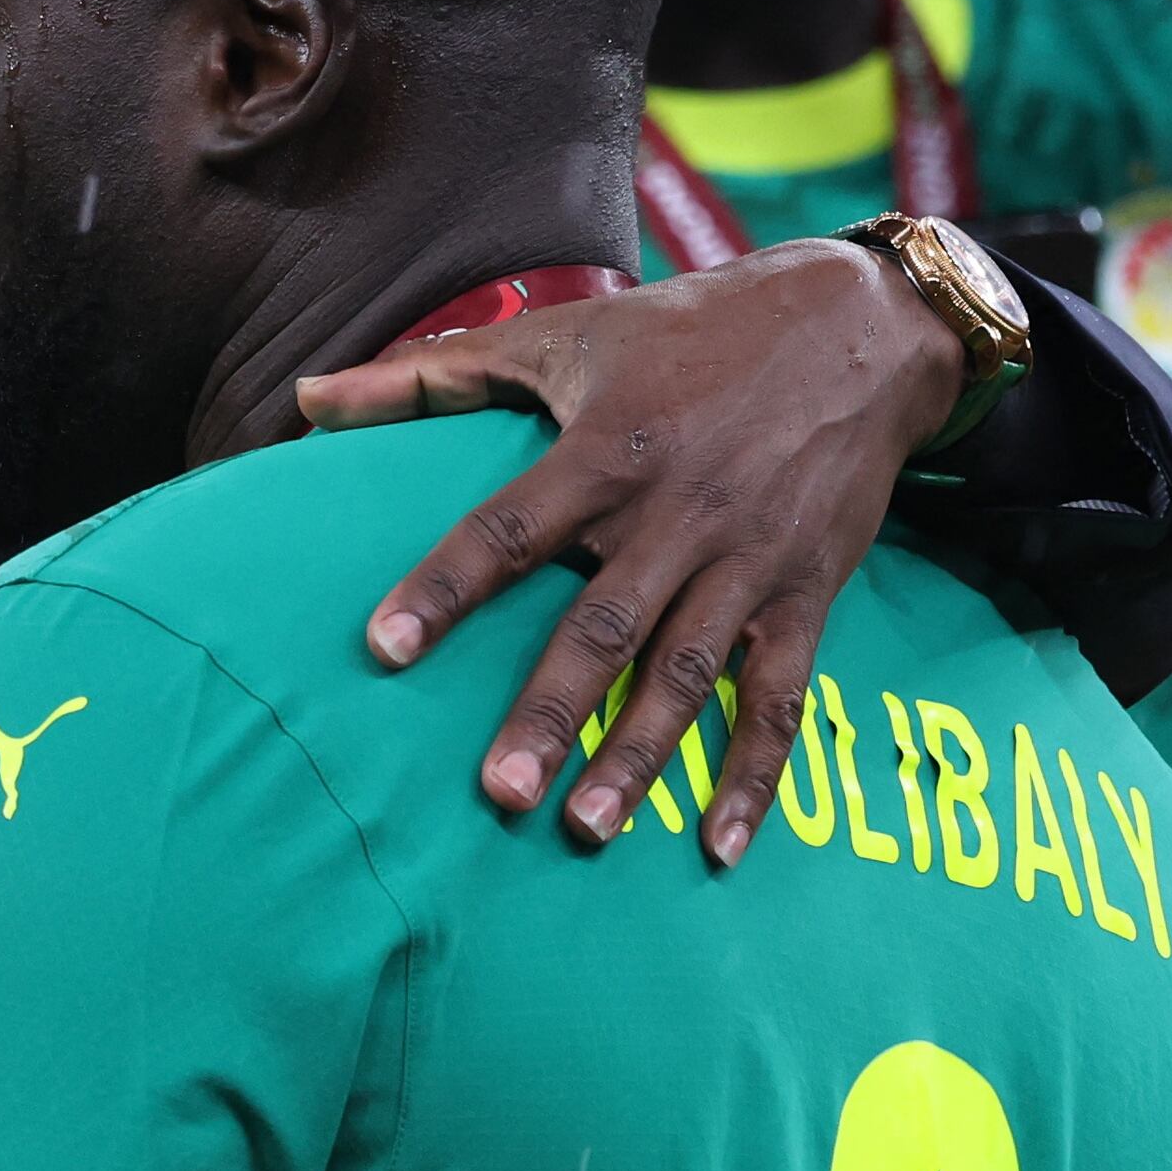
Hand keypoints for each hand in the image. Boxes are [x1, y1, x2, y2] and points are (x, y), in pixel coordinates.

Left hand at [297, 235, 954, 867]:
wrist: (865, 323)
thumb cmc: (692, 332)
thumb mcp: (566, 333)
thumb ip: (433, 375)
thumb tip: (306, 397)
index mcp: (608, 448)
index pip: (510, 526)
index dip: (446, 586)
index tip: (384, 648)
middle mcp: (678, 512)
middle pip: (604, 624)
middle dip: (552, 711)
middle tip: (499, 792)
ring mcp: (747, 560)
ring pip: (689, 673)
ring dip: (640, 756)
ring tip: (585, 829)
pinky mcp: (808, 593)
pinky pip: (783, 698)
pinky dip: (756, 775)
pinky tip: (716, 846)